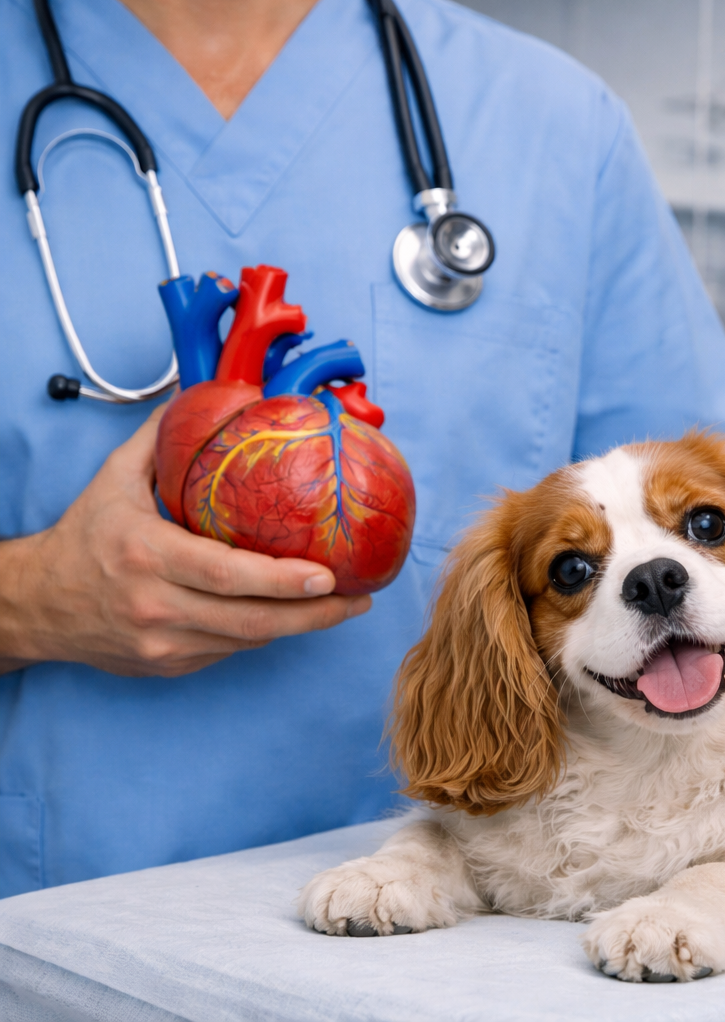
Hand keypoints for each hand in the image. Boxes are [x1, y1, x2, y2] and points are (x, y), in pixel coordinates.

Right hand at [0, 405, 370, 676]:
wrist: (34, 604)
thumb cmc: (84, 536)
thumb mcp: (116, 480)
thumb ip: (163, 438)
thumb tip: (209, 391)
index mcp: (147, 556)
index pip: (227, 575)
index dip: (283, 580)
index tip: (328, 574)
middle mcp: (156, 605)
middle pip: (251, 620)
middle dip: (314, 613)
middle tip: (358, 599)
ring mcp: (163, 643)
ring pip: (247, 640)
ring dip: (298, 625)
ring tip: (342, 606)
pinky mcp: (169, 665)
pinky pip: (230, 651)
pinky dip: (262, 632)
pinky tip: (291, 614)